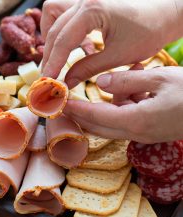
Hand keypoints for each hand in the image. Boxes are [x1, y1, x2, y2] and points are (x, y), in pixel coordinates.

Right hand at [41, 0, 181, 87]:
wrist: (166, 12)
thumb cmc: (149, 31)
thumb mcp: (117, 56)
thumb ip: (88, 68)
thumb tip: (67, 82)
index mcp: (92, 9)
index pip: (63, 40)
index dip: (53, 63)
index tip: (47, 81)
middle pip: (53, 28)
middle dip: (50, 54)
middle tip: (51, 75)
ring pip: (53, 13)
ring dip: (52, 36)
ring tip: (59, 58)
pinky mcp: (89, 1)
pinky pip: (64, 12)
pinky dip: (62, 29)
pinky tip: (74, 45)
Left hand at [64, 66, 182, 143]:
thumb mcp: (160, 79)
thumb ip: (127, 81)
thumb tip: (100, 84)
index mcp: (136, 121)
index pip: (94, 116)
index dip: (74, 109)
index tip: (58, 103)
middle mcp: (134, 132)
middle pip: (96, 126)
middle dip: (79, 114)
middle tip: (63, 101)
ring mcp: (140, 134)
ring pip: (108, 123)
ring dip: (101, 107)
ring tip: (111, 83)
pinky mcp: (145, 131)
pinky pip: (122, 120)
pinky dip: (118, 106)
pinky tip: (132, 88)